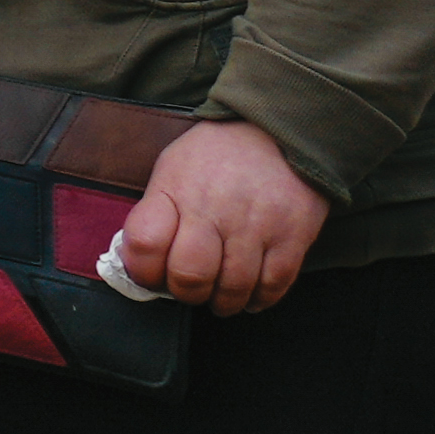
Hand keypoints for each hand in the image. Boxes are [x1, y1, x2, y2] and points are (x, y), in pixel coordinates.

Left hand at [111, 118, 333, 313]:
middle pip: (190, 275)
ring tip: (220, 297)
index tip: (150, 276)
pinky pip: (274, 284)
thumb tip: (141, 259)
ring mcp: (256, 225)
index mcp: (175, 190)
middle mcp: (214, 209)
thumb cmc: (216, 155)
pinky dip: (260, 299)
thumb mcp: (173, 168)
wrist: (279, 131)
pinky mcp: (293, 236)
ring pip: (233, 287)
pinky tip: (251, 295)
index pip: (145, 244)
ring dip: (224, 302)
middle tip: (191, 290)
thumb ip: (157, 211)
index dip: (142, 271)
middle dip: (186, 293)